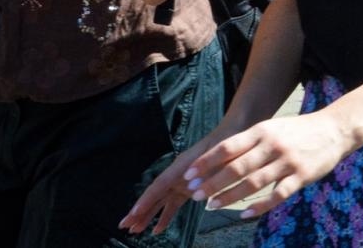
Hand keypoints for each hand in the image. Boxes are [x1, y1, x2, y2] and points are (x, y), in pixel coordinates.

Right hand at [122, 116, 245, 235]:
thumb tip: (192, 186)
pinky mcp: (191, 186)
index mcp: (181, 165)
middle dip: (140, 211)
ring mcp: (183, 180)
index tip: (133, 213)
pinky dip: (166, 215)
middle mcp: (178, 173)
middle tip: (125, 226)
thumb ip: (205, 169)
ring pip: (161, 201)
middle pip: (155, 194)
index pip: (159, 185)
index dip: (146, 200)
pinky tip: (159, 228)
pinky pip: (173, 203)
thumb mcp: (217, 154)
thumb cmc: (227, 141)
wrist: (237, 131)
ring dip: (149, 215)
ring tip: (136, 230)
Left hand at [163, 111, 350, 219]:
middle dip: (213, 183)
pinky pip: (276, 196)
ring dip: (229, 196)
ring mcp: (287, 161)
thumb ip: (249, 143)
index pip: (228, 147)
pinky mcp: (301, 176)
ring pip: (253, 183)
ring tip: (212, 206)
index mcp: (262, 131)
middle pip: (237, 167)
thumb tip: (216, 158)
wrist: (335, 129)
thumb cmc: (297, 131)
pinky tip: (244, 215)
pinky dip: (258, 207)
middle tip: (195, 194)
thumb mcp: (272, 128)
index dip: (206, 163)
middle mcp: (273, 145)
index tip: (189, 175)